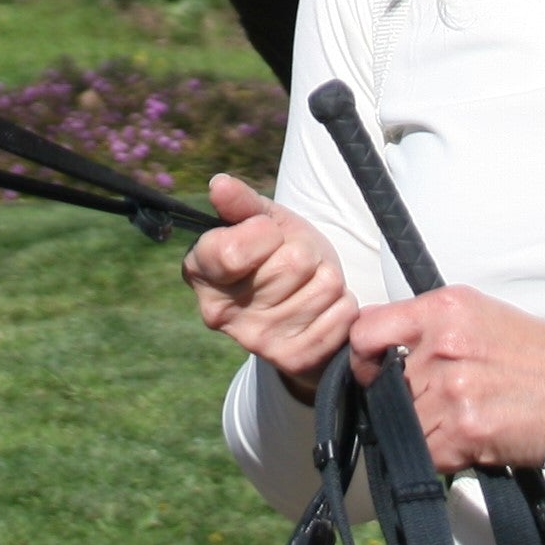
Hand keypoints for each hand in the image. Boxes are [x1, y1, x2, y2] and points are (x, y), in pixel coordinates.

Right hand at [184, 172, 357, 398]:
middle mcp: (222, 314)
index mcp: (202, 273)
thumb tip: (220, 185)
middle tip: (294, 259)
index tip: (267, 232)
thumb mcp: (260, 219)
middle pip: (293, 263)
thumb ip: (241, 202)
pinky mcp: (294, 360)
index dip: (263, 233)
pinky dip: (342, 303)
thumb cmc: (275, 252)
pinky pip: (342, 313)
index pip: (233, 251)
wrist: (296, 305)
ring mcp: (259, 341)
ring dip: (327, 276)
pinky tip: (322, 307)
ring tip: (309, 282)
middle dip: (304, 250)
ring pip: (323, 286)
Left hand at [350, 286, 544, 472]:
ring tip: (459, 415)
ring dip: (424, 428)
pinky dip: (440, 453)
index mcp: (442, 310)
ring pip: (403, 423)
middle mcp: (443, 346)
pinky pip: (425, 452)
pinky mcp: (465, 432)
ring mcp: (453, 391)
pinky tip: (467, 437)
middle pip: (385, 386)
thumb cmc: (527, 352)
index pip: (366, 331)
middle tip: (435, 398)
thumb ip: (420, 321)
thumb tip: (370, 338)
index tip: (374, 370)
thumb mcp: (474, 312)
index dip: (362, 357)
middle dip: (403, 398)